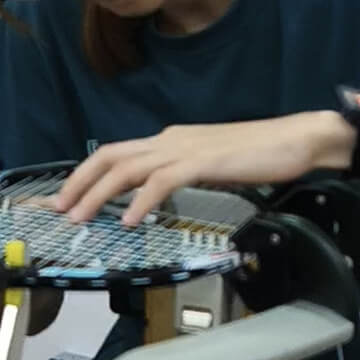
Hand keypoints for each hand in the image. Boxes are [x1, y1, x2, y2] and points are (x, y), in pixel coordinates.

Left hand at [54, 112, 354, 224]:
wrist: (299, 139)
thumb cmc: (260, 154)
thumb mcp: (209, 164)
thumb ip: (182, 173)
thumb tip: (158, 195)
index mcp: (170, 140)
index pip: (117, 152)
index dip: (87, 173)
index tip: (69, 196)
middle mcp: (170, 139)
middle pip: (110, 155)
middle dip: (79, 182)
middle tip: (60, 209)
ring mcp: (185, 148)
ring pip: (127, 167)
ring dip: (98, 194)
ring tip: (81, 218)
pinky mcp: (203, 161)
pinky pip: (162, 181)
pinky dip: (141, 201)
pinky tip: (130, 220)